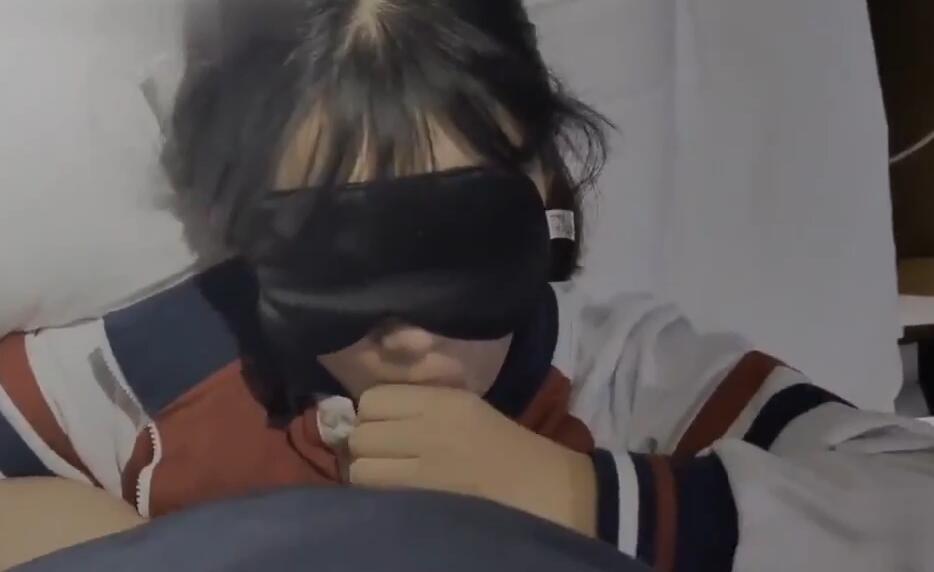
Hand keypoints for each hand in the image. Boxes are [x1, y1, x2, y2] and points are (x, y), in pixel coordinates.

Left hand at [348, 385, 596, 536]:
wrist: (539, 485)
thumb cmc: (500, 441)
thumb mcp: (462, 403)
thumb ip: (419, 398)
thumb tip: (365, 407)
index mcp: (441, 401)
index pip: (372, 399)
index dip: (372, 414)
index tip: (384, 425)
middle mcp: (429, 429)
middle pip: (361, 434)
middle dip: (366, 445)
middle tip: (383, 454)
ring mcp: (426, 467)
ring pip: (361, 468)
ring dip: (368, 472)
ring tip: (388, 476)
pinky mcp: (424, 499)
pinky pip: (377, 493)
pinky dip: (379, 494)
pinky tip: (396, 494)